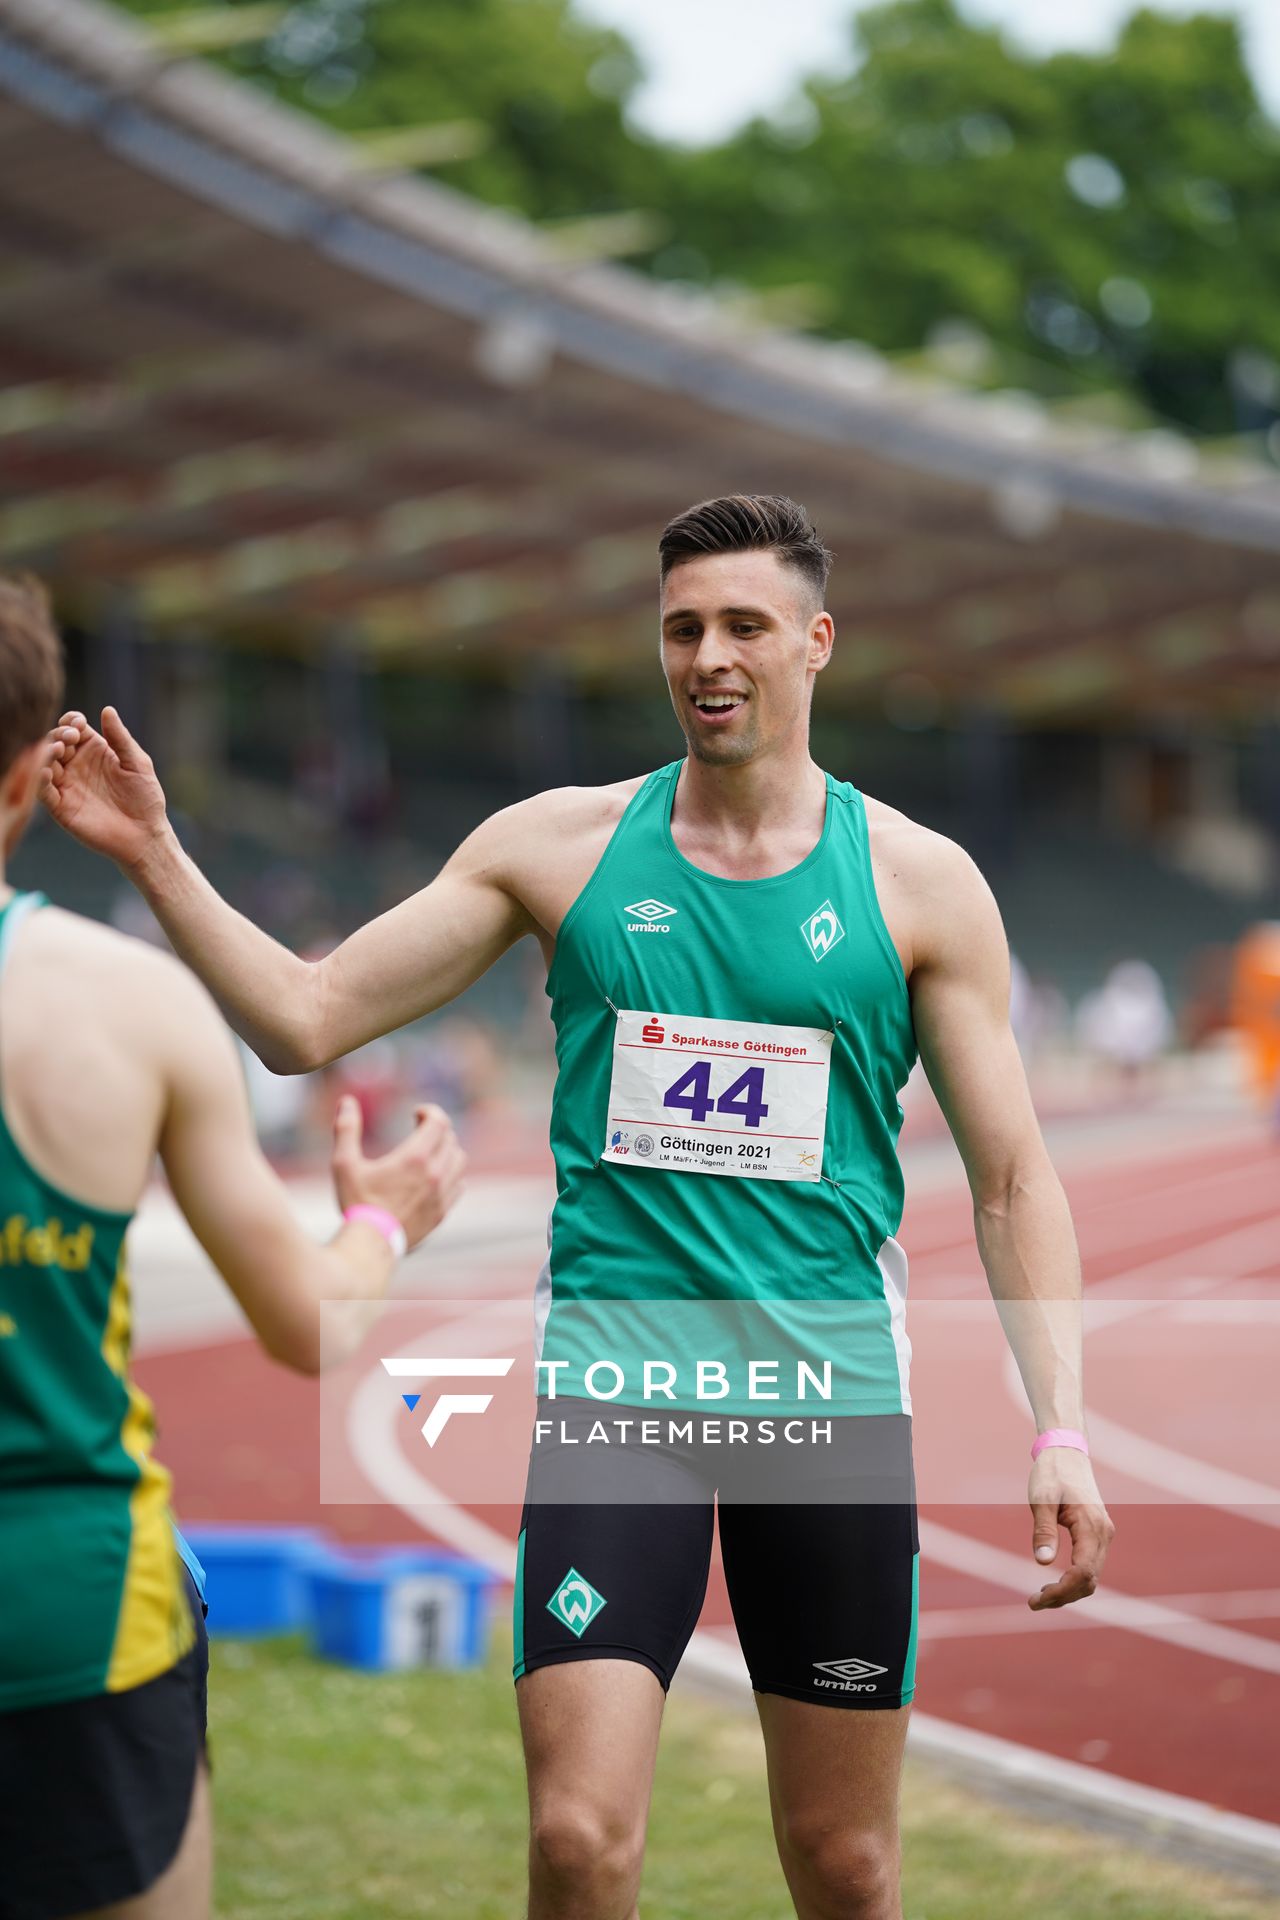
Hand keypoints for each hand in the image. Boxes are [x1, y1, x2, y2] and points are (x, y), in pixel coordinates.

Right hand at [40, 709, 170, 871]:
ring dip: (47, 753)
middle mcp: (76, 765)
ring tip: (59, 749)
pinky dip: (40, 779)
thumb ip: (120, 738)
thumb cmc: (145, 798)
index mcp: (94, 750)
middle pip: (56, 741)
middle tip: (70, 737)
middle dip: (59, 735)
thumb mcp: (136, 763)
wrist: (145, 833)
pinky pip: (43, 790)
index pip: (73, 727)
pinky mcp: (61, 806)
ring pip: (45, 763)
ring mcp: (67, 784)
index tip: (78, 723)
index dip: (71, 721)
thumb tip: (107, 709)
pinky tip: (47, 771)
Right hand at [331, 1097, 464, 1251]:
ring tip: (428, 1152)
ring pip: (459, 1161)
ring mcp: (442, 1195)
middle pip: (450, 1139)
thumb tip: (347, 1101)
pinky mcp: (442, 1213)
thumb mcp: (344, 1164)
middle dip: (436, 1129)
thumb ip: (346, 1129)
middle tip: (418, 1130)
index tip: (415, 1113)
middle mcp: (436, 1174)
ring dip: (447, 1150)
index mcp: (415, 1158)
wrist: (371, 1246)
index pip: (439, 1121)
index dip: (429, 1111)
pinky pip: (459, 1185)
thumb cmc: (356, 1204)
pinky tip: (435, 1177)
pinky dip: (451, 1175)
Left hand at [1027, 1449, 1114, 1608]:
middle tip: (1034, 1603)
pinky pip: (1090, 1566)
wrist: (1066, 1451)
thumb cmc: (1052, 1473)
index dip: (1062, 1592)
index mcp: (1092, 1527)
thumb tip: (1043, 1563)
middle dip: (1064, 1597)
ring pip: (1092, 1576)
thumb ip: (1043, 1530)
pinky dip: (1074, 1580)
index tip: (1036, 1600)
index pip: (1083, 1573)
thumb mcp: (1041, 1499)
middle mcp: (1104, 1534)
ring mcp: (1103, 1535)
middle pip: (1089, 1580)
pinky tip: (1054, 1584)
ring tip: (1041, 1597)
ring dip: (1069, 1591)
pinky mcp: (1097, 1535)